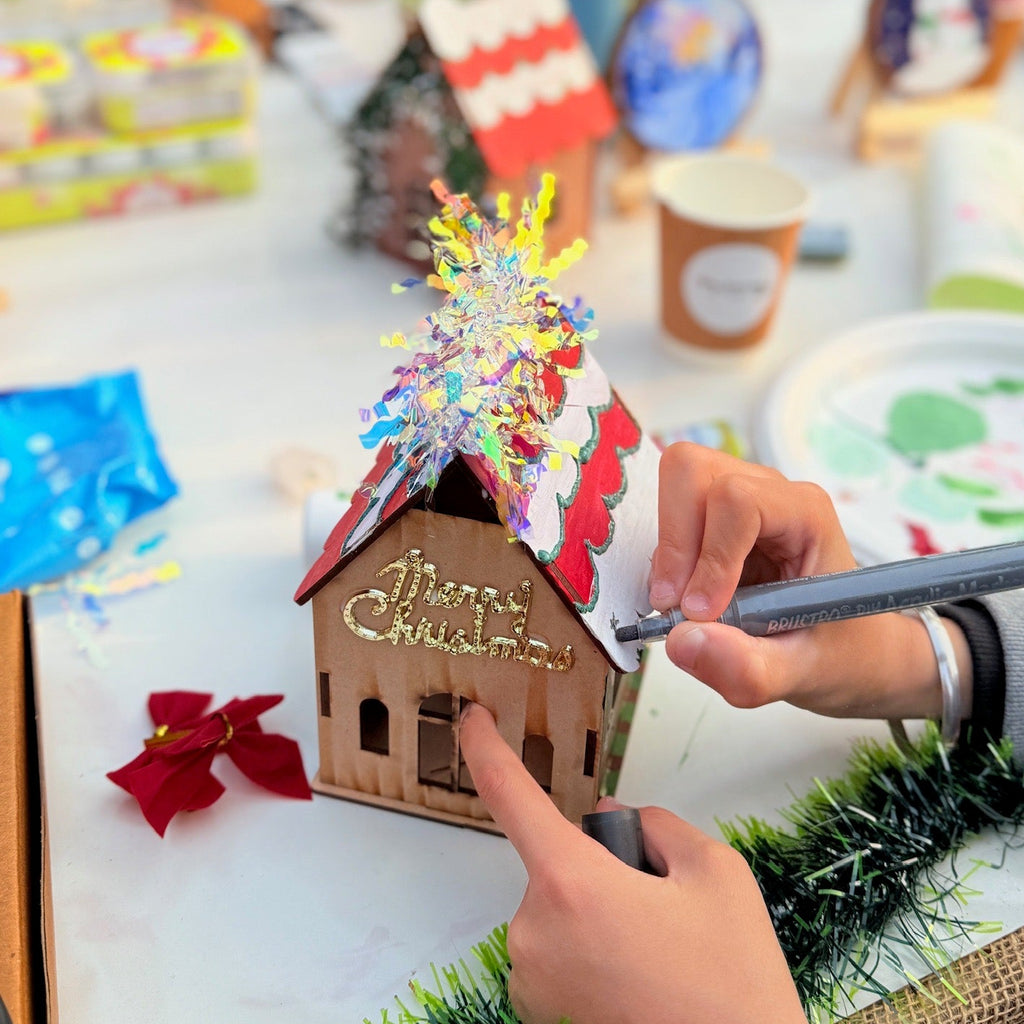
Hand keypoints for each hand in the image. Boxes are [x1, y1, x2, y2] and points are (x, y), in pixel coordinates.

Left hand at [459, 701, 806, 1023]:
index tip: (473, 719)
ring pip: (562, 911)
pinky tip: (639, 982)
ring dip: (599, 916)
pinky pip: (557, 954)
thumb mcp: (717, 875)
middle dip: (602, 869)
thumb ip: (657, 825)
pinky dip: (590, 954)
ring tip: (658, 958)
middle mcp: (533, 933)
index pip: (509, 794)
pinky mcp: (538, 1015)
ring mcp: (531, 981)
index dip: (485, 747)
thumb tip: (617, 818)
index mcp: (571, 885)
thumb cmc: (731, 990)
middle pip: (558, 863)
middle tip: (659, 912)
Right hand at [648, 443, 971, 720]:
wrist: (850, 650)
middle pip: (691, 471)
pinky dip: (664, 558)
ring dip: (667, 549)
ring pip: (674, 481)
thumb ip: (748, 668)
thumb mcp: (804, 674)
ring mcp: (738, 496)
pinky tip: (688, 597)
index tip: (700, 613)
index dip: (709, 556)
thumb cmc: (840, 652)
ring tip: (683, 603)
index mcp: (806, 514)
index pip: (736, 501)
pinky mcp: (712, 515)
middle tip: (676, 604)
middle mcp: (770, 492)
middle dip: (674, 542)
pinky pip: (669, 512)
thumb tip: (680, 640)